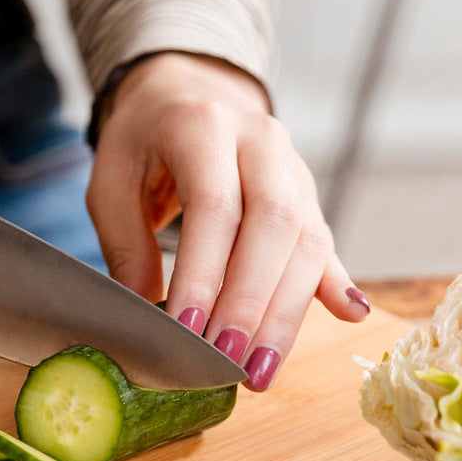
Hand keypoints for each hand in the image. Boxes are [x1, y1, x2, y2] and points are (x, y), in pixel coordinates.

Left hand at [87, 52, 368, 390]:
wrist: (187, 89)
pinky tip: (350, 315)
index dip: (205, 275)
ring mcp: (292, 168)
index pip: (215, 208)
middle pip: (274, 226)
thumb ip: (127, 247)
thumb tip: (146, 319)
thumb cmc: (142, 142)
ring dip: (286, 314)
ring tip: (262, 371)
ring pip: (306, 242)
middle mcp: (260, 142)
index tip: (189, 333)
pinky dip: (334, 284)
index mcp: (204, 127)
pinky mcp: (307, 196)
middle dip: (252, 304)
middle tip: (230, 363)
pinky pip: (324, 243)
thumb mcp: (111, 183)